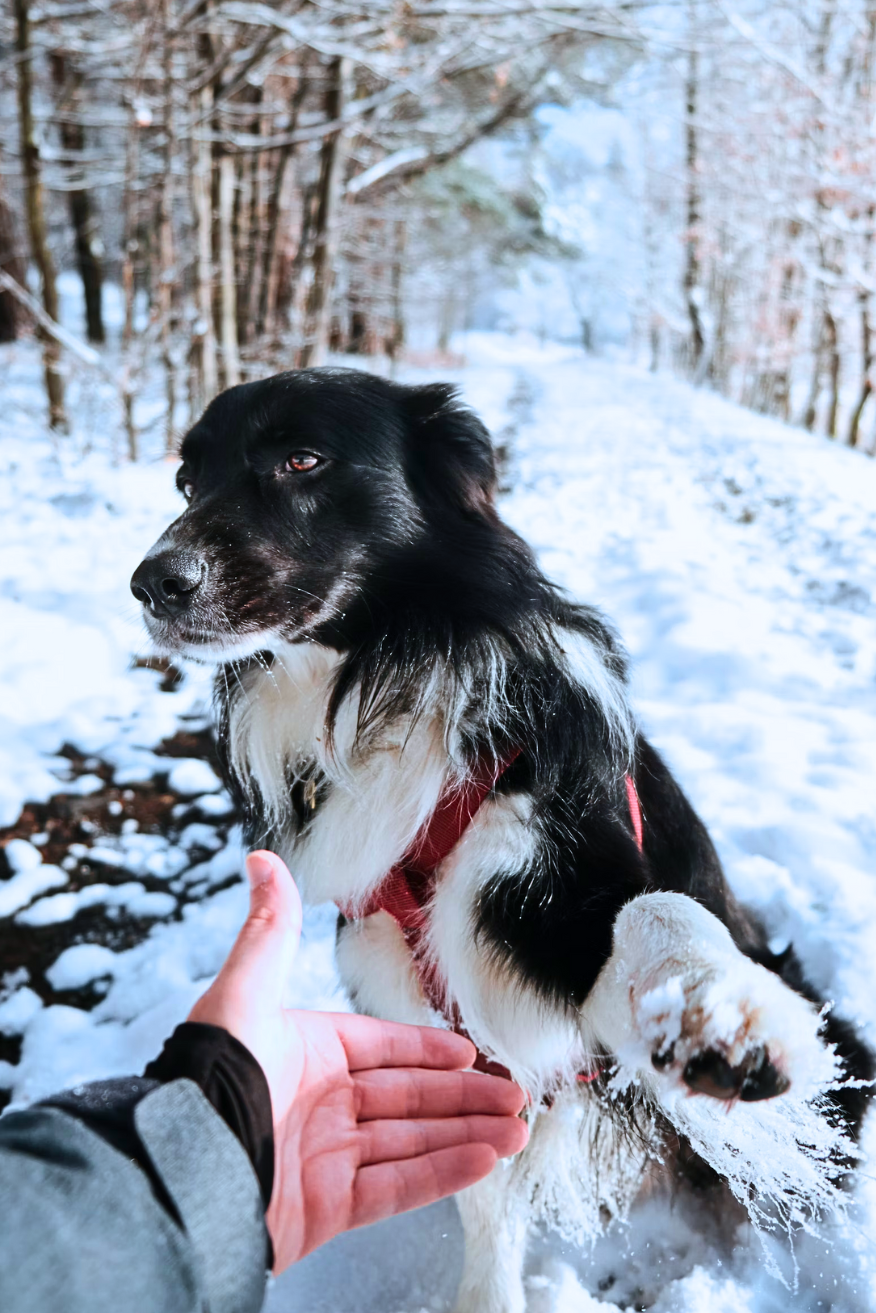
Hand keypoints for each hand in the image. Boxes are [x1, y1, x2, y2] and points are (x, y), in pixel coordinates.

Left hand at [188, 850, 527, 1271]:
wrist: (182, 1171)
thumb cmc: (209, 1078)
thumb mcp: (242, 995)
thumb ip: (270, 932)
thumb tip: (260, 860)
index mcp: (305, 1054)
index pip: (381, 1047)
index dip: (426, 1048)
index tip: (467, 1050)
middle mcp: (319, 1104)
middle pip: (408, 1096)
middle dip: (464, 1095)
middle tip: (514, 1094)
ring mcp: (326, 1158)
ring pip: (413, 1140)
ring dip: (467, 1133)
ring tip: (516, 1129)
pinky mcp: (329, 1207)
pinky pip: (399, 1186)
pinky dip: (444, 1173)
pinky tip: (484, 1160)